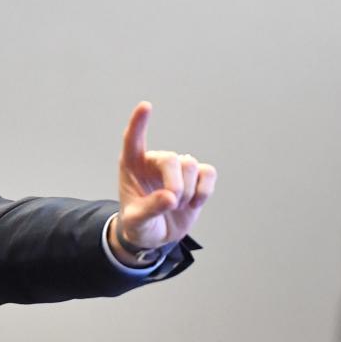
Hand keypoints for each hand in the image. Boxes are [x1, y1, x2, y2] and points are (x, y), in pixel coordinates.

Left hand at [110, 101, 215, 263]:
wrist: (154, 235)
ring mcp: (177, 168)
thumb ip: (150, 208)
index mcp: (132, 165)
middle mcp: (155, 161)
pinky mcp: (196, 178)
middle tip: (172, 202)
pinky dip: (205, 190)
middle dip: (175, 183)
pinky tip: (194, 203)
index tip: (145, 106)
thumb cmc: (138, 224)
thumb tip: (171, 197)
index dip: (139, 123)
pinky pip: (208, 173)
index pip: (133, 139)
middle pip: (172, 158)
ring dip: (187, 191)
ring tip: (176, 206)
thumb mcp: (136, 222)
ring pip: (191, 166)